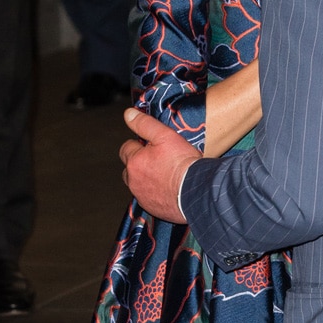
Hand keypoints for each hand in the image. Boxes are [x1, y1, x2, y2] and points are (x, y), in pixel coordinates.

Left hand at [120, 108, 200, 222]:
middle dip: (139, 162)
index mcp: (134, 162)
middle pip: (129, 168)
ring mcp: (142, 196)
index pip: (126, 148)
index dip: (139, 143)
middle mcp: (134, 181)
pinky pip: (149, 197)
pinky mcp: (152, 208)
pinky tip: (170, 187)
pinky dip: (155, 191)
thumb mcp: (165, 135)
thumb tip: (128, 114)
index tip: (152, 143)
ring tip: (166, 172)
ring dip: (146, 177)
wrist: (195, 190)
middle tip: (158, 157)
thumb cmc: (182, 162)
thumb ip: (145, 124)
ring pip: (138, 183)